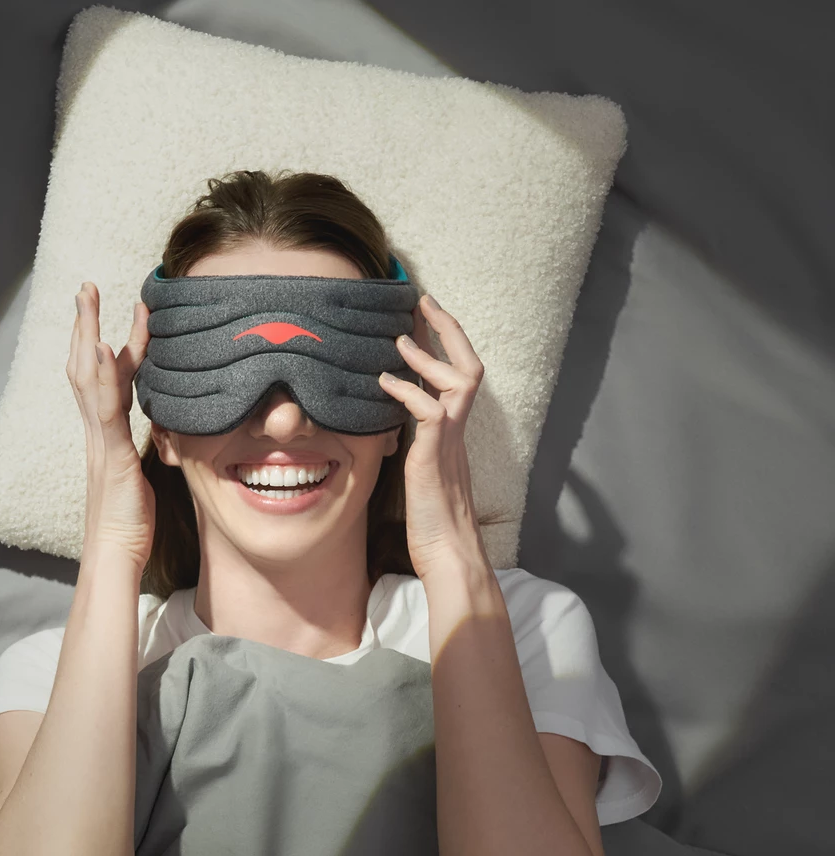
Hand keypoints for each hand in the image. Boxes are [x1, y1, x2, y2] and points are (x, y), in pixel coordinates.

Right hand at [67, 282, 154, 568]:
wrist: (116, 554)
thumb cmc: (130, 521)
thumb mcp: (142, 474)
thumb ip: (146, 447)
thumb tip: (163, 430)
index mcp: (106, 435)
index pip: (105, 380)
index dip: (109, 345)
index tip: (118, 315)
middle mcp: (97, 432)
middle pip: (83, 367)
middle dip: (85, 325)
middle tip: (86, 287)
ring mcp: (100, 441)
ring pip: (87, 378)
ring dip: (87, 334)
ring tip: (88, 298)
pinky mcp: (110, 456)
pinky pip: (104, 411)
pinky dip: (99, 377)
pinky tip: (101, 348)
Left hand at [377, 294, 488, 581]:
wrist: (448, 554)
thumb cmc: (432, 519)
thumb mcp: (419, 469)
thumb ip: (414, 441)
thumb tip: (394, 421)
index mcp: (453, 431)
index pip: (457, 374)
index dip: (446, 341)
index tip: (426, 314)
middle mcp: (457, 430)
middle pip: (469, 365)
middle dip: (448, 329)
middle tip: (423, 300)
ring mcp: (449, 443)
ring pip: (458, 382)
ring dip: (428, 356)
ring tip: (400, 339)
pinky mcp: (435, 459)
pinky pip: (430, 413)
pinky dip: (408, 392)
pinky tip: (385, 382)